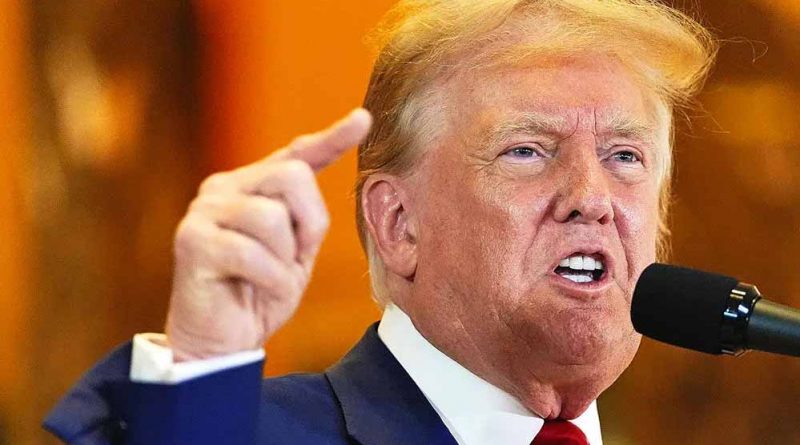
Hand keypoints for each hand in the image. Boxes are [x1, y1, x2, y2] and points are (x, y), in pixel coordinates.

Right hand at [165, 108, 371, 360]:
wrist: (221, 341)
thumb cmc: (260, 294)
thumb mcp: (295, 252)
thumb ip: (305, 217)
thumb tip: (317, 174)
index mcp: (252, 186)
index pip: (296, 155)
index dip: (332, 137)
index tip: (363, 120)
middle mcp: (225, 188)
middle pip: (292, 176)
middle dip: (309, 223)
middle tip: (296, 258)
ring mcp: (204, 211)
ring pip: (272, 216)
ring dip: (284, 259)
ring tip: (269, 279)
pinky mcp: (192, 241)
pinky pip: (252, 252)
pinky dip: (270, 279)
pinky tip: (259, 291)